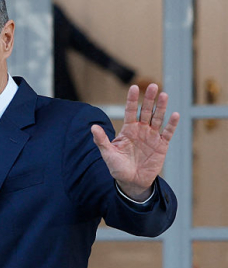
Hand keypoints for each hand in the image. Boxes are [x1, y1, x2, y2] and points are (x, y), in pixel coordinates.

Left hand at [91, 83, 178, 200]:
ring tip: (164, 95)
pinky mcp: (161, 145)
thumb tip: (92, 126)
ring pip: (157, 118)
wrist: (131, 181)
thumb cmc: (118, 167)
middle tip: (153, 86)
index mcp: (128, 130)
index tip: (134, 87)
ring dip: (161, 107)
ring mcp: (152, 136)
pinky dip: (171, 124)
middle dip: (149, 99)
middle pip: (145, 111)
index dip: (132, 100)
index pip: (130, 111)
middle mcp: (141, 130)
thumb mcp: (108, 153)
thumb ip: (101, 140)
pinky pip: (167, 133)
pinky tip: (174, 114)